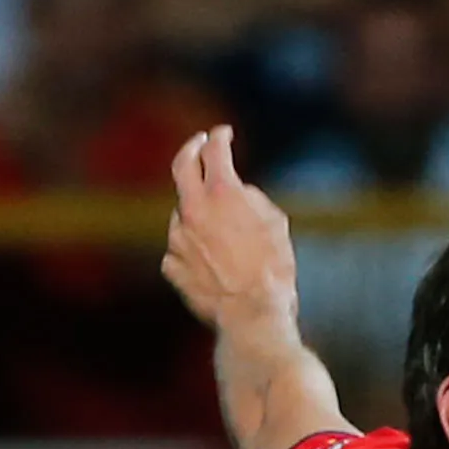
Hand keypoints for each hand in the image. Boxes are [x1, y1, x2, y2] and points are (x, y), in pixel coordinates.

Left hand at [160, 125, 297, 338]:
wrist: (252, 315)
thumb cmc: (273, 271)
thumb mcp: (276, 225)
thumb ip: (252, 200)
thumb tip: (238, 194)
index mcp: (221, 193)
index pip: (215, 150)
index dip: (220, 137)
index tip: (223, 133)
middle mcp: (193, 209)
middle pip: (181, 166)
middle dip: (191, 149)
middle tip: (198, 144)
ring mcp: (178, 238)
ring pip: (182, 213)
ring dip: (197, 214)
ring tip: (221, 235)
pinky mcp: (172, 265)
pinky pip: (179, 249)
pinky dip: (191, 250)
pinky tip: (209, 264)